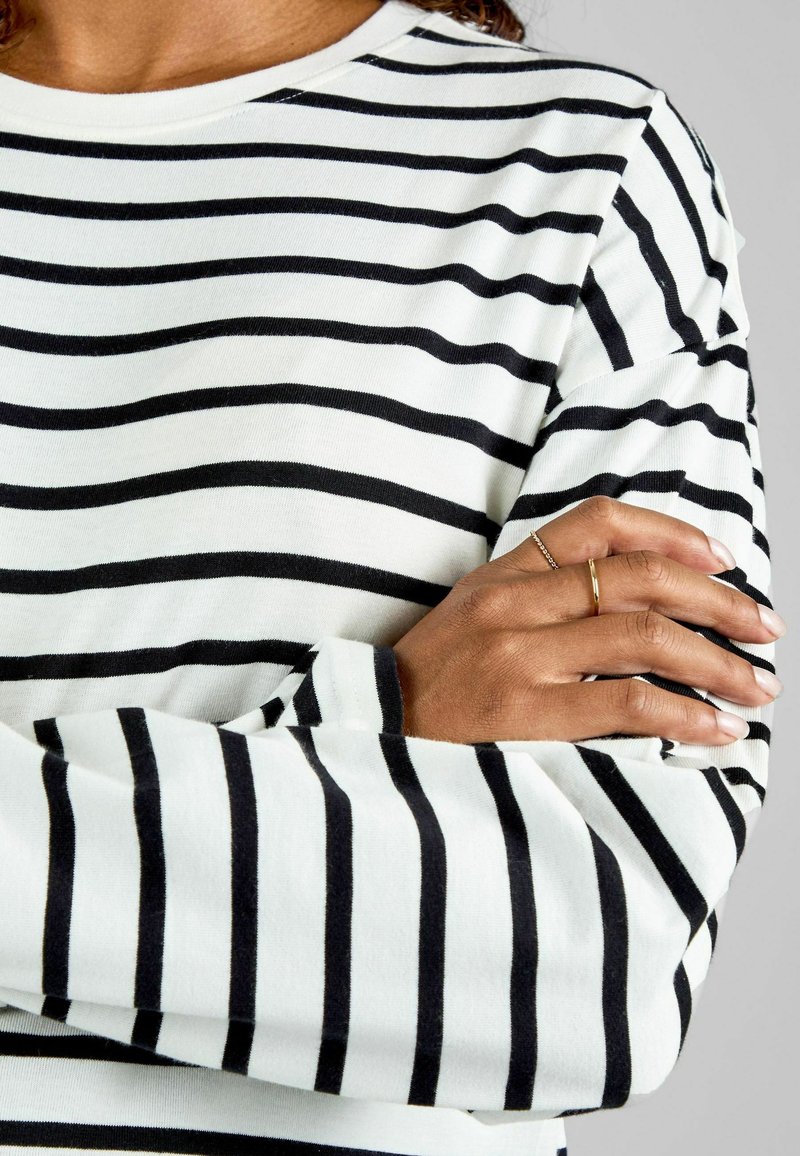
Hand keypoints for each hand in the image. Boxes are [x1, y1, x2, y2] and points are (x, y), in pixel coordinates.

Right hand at [392, 496, 785, 744]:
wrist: (372, 737)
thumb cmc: (431, 685)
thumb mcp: (471, 615)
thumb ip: (536, 594)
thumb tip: (630, 596)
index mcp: (504, 575)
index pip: (599, 522)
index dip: (674, 533)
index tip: (722, 560)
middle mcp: (514, 606)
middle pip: (640, 578)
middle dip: (719, 602)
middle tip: (763, 628)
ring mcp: (520, 659)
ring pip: (645, 636)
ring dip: (718, 661)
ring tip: (757, 685)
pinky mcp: (527, 716)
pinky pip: (628, 703)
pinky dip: (686, 714)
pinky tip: (717, 727)